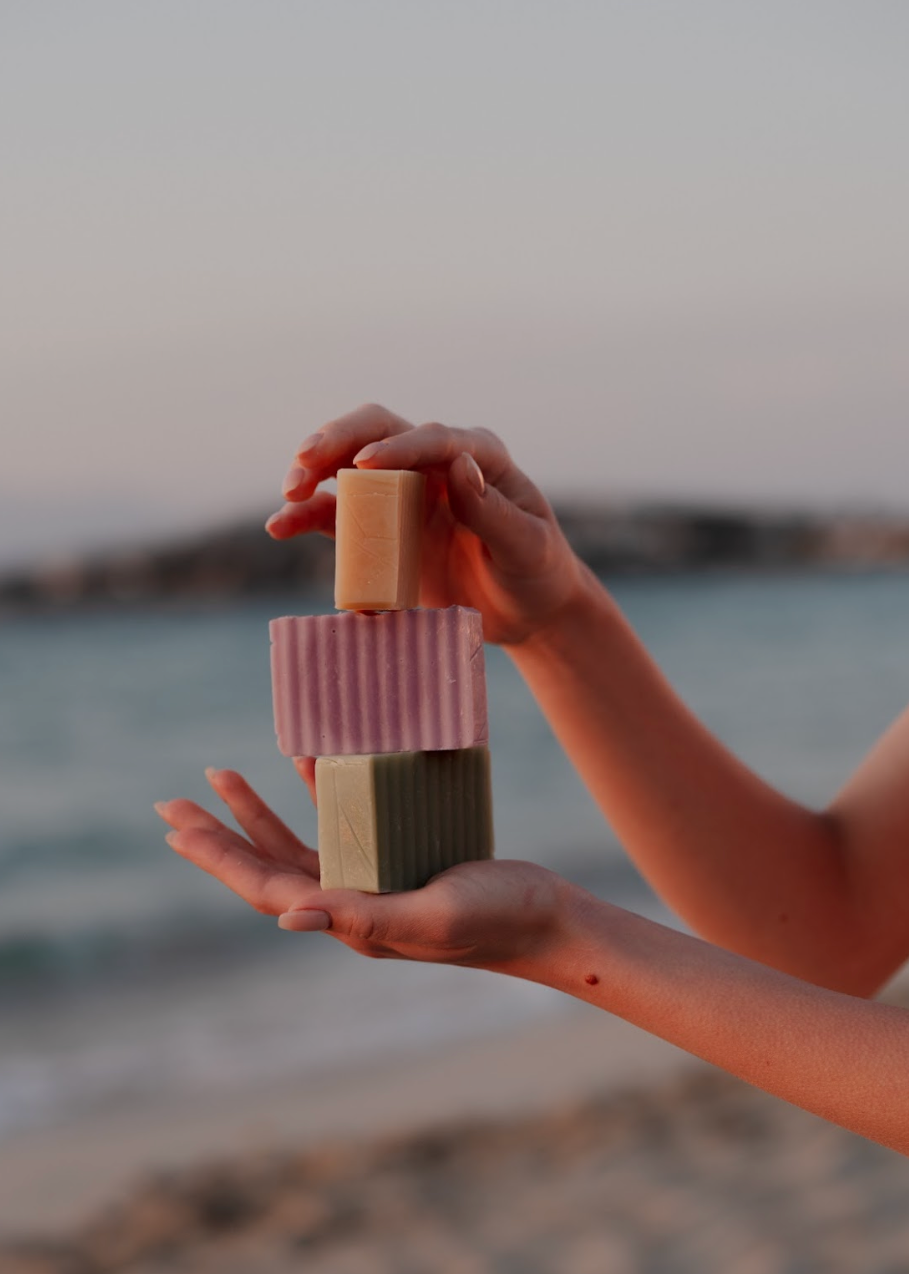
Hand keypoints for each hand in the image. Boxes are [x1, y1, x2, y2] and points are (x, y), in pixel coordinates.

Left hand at [155, 767, 569, 970]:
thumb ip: (362, 916)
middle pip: (266, 866)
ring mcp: (373, 883)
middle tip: (172, 803)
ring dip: (258, 812)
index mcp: (350, 923)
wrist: (548, 919)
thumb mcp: (430, 915)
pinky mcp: (398, 862)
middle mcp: (350, 905)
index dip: (219, 859)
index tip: (177, 829)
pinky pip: (344, 825)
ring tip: (223, 776)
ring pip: (297, 844)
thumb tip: (287, 917)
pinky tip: (306, 761)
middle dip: (219, 835)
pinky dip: (320, 794)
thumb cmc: (496, 918)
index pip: (266, 889)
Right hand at [265, 403, 586, 645]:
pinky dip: (306, 518)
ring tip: (290, 494)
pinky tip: (280, 526)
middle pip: (377, 430)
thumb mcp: (527, 547)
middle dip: (337, 439)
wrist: (524, 610)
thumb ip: (493, 511)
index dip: (397, 446)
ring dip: (313, 471)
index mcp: (478, 456)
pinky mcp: (380, 527)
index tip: (365, 464)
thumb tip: (459, 466)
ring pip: (347, 465)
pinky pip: (336, 515)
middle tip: (306, 461)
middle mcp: (434, 463)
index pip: (433, 438)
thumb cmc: (534, 572)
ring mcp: (403, 492)